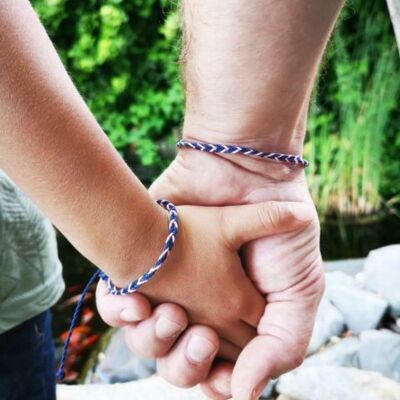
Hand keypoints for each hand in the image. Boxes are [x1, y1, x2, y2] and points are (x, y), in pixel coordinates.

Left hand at [97, 148, 323, 399]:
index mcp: (235, 320)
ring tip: (172, 314)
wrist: (248, 174)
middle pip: (178, 364)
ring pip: (146, 342)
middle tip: (200, 336)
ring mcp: (170, 288)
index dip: (214, 383)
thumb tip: (245, 396)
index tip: (217, 380)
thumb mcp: (301, 289)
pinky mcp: (144, 264)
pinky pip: (118, 308)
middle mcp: (199, 308)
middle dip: (185, 365)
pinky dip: (123, 313)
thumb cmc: (279, 231)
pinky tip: (137, 300)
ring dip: (154, 339)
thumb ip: (283, 344)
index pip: (218, 372)